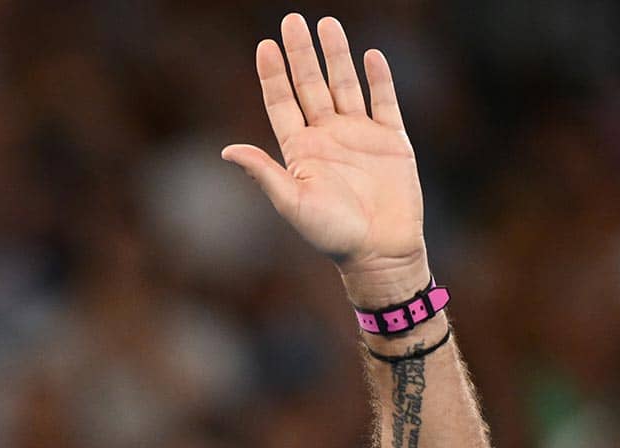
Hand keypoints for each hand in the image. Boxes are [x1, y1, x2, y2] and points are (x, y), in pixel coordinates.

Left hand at [223, 14, 427, 298]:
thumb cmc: (332, 235)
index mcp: (300, 150)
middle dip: (301, 53)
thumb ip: (264, 174)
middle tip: (292, 20)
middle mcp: (327, 137)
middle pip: (311, 85)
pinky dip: (379, 79)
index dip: (273, 75)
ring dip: (336, 56)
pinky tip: (371, 56)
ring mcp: (359, 135)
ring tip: (327, 23)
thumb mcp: (293, 204)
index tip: (265, 46)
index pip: (282, 103)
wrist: (379, 252)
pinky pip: (384, 102)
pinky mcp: (391, 141)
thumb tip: (227, 151)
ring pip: (345, 85)